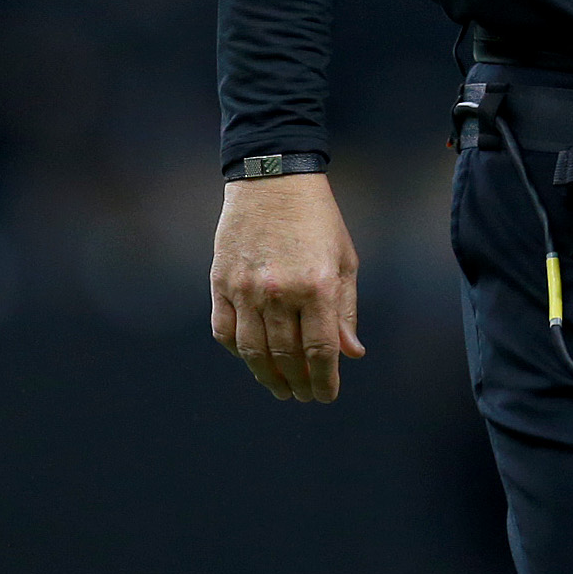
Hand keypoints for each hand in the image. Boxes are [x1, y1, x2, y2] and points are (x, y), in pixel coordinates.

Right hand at [209, 172, 364, 401]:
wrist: (273, 177)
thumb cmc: (317, 218)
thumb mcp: (343, 259)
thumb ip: (345, 309)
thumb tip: (351, 354)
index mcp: (317, 285)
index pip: (321, 350)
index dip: (325, 380)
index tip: (327, 396)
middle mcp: (280, 291)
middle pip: (286, 357)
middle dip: (297, 383)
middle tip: (303, 396)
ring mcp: (246, 288)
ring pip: (253, 352)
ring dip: (267, 377)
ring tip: (280, 389)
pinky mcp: (220, 282)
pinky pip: (225, 331)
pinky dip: (238, 352)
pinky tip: (251, 359)